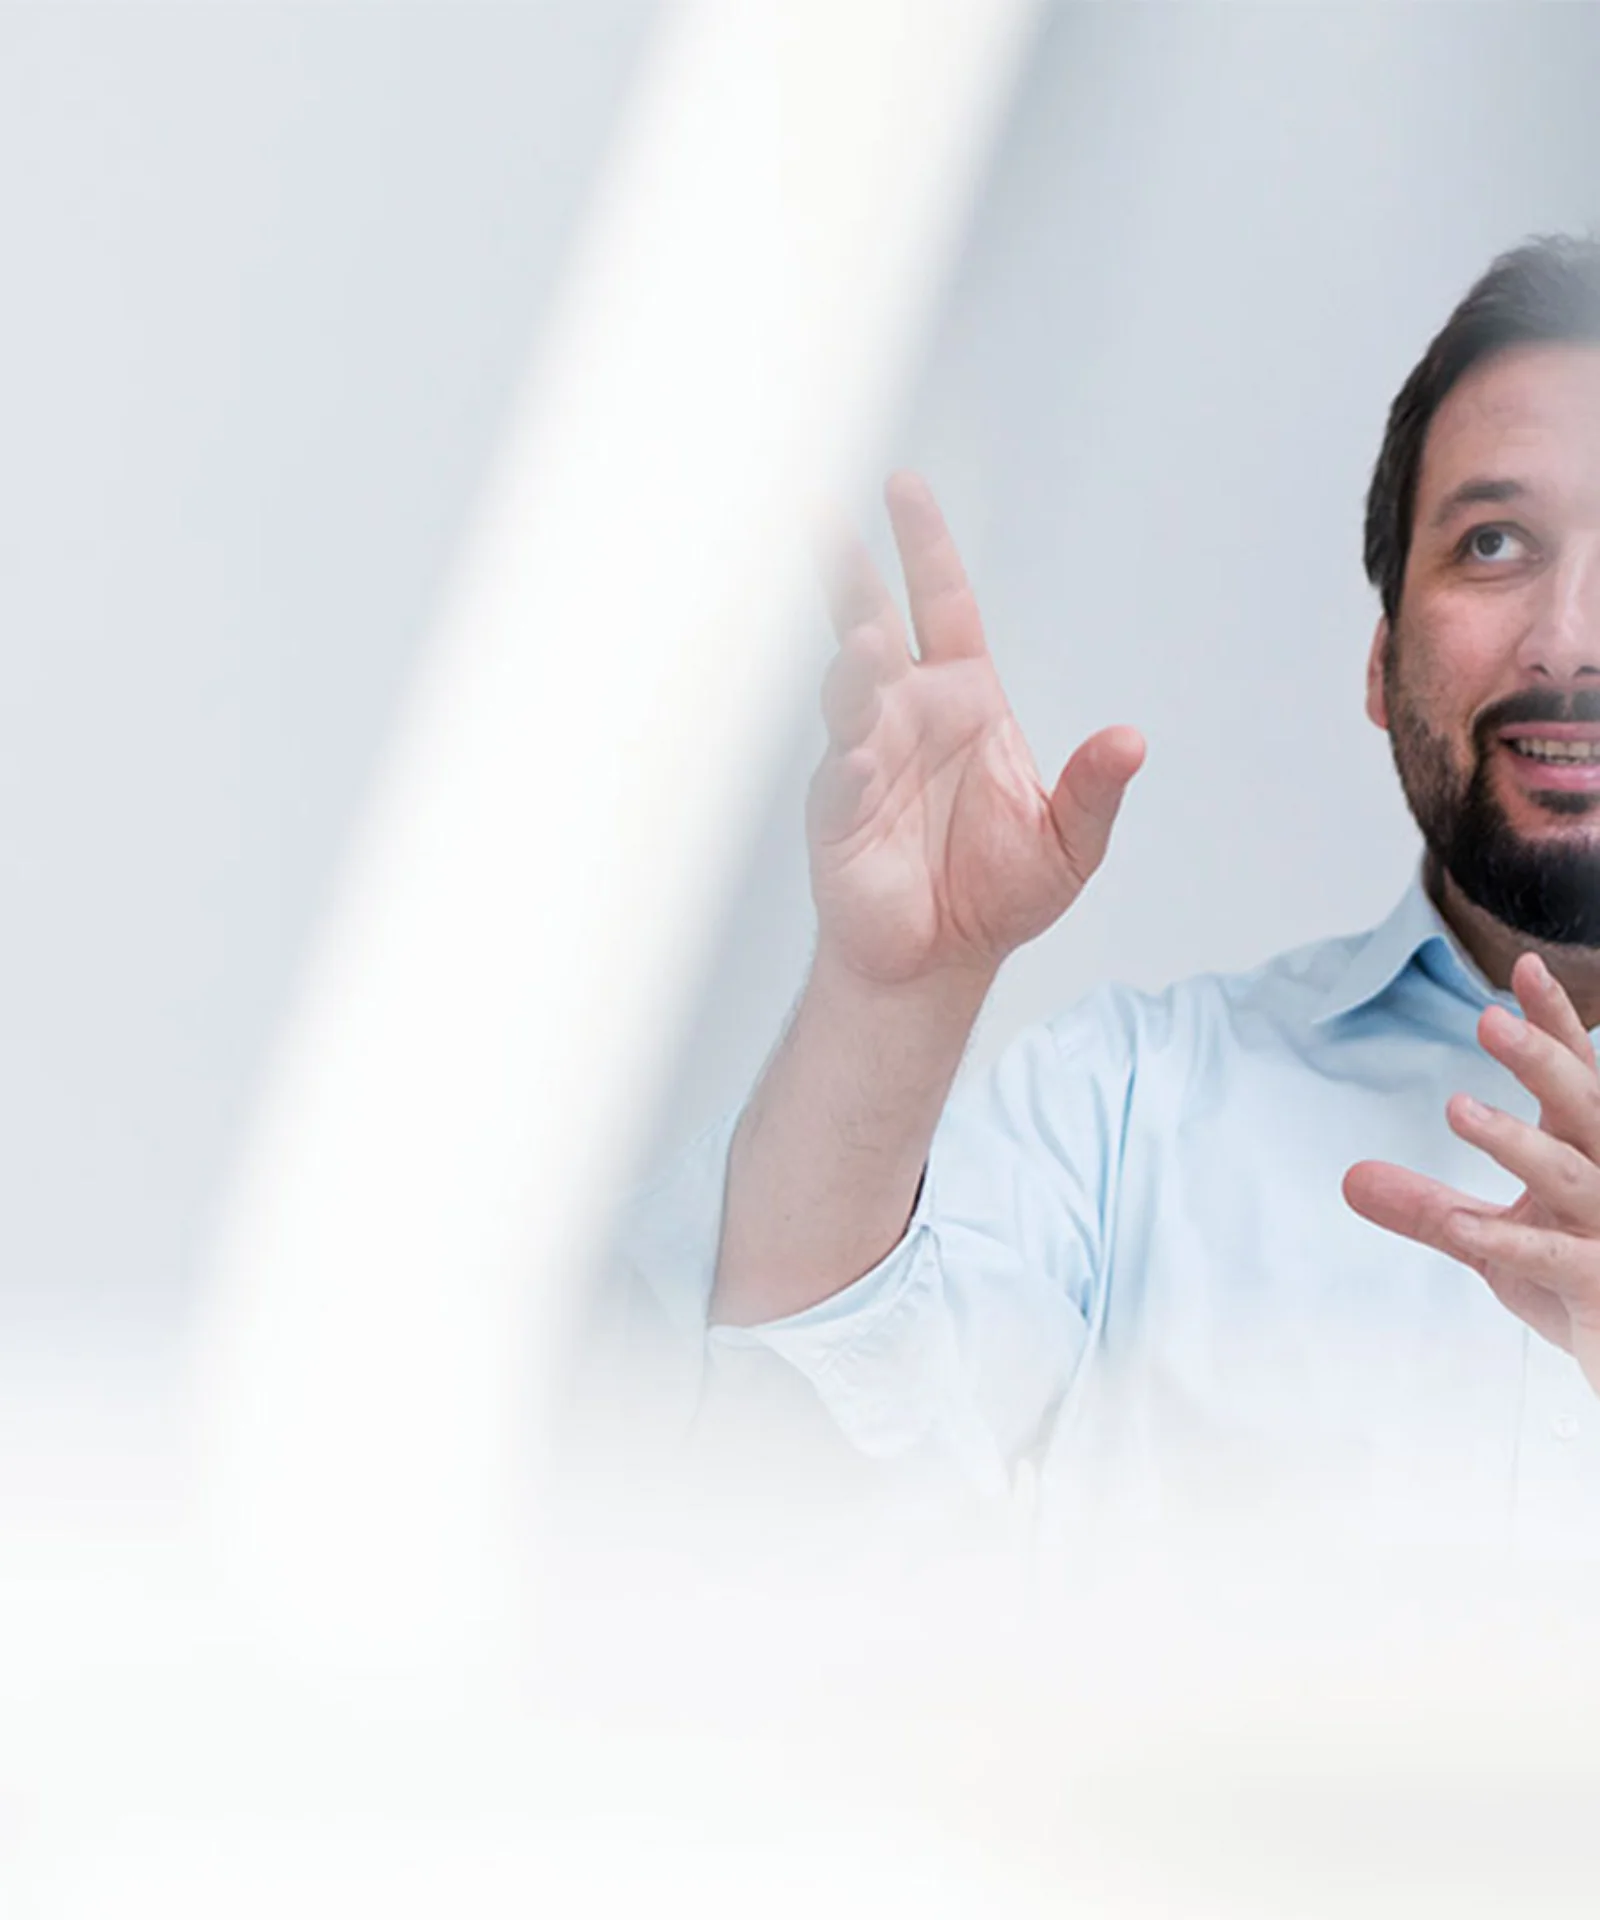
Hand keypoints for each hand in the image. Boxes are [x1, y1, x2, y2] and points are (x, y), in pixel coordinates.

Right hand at [808, 472, 1143, 987]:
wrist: (940, 960)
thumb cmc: (995, 893)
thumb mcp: (1069, 841)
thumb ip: (1094, 789)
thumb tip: (1131, 741)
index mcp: (964, 699)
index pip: (940, 602)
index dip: (924, 546)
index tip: (903, 489)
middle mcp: (906, 714)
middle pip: (872, 622)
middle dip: (849, 571)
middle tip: (825, 518)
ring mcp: (866, 757)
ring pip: (850, 693)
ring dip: (854, 669)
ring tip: (864, 646)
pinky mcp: (838, 812)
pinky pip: (843, 775)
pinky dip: (851, 762)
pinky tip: (860, 758)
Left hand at [1344, 953, 1599, 1394]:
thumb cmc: (1577, 1288)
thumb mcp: (1493, 1245)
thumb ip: (1429, 1207)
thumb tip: (1350, 1179)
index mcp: (1592, 1154)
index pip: (1580, 1076)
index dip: (1555, 1023)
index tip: (1526, 966)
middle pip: (1586, 1107)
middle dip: (1542, 1060)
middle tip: (1486, 1019)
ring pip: (1571, 1174)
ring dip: (1514, 1142)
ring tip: (1457, 1107)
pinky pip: (1556, 1256)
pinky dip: (1508, 1239)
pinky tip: (1463, 1225)